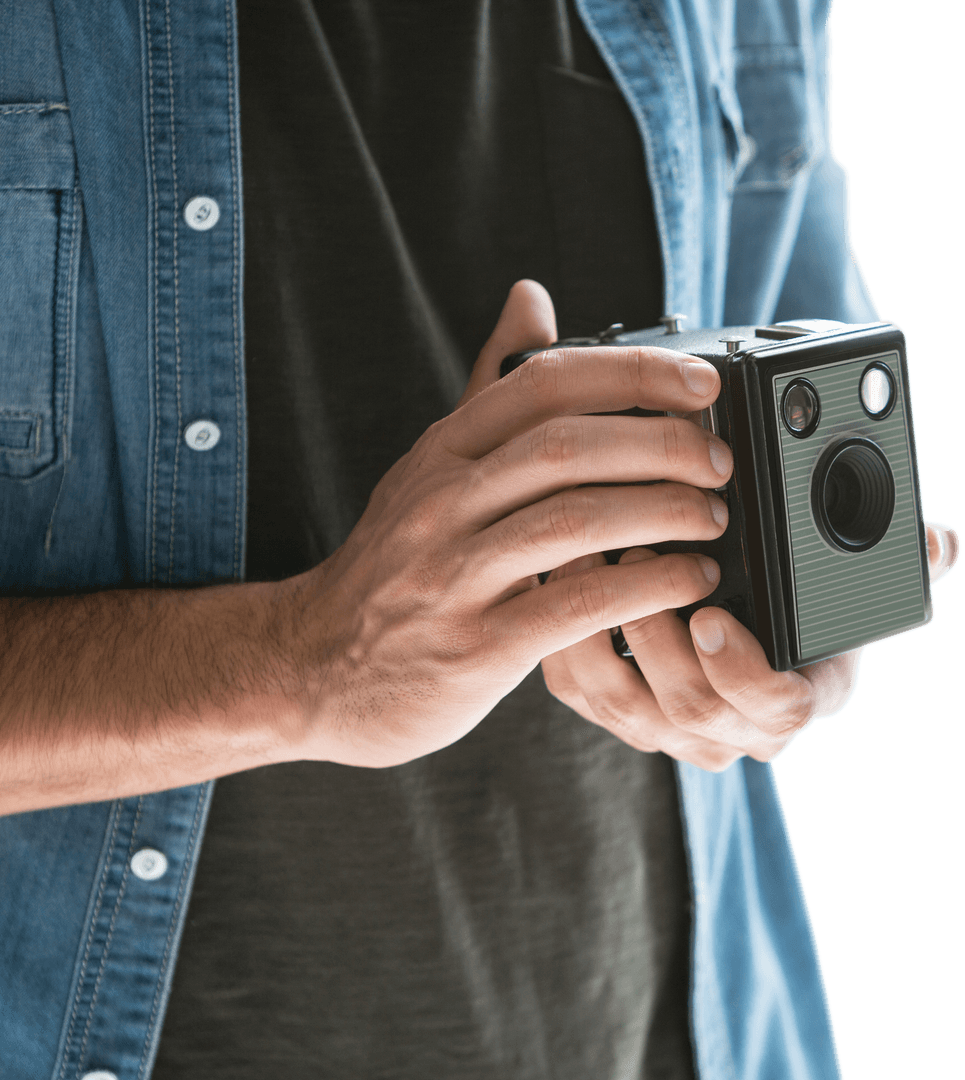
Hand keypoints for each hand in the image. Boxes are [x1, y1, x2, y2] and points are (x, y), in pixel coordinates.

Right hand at [277, 280, 733, 766]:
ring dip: (665, 514)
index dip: (633, 374)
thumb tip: (532, 295)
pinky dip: (647, 586)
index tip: (701, 384)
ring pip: (577, 521)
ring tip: (713, 518)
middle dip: (664, 447)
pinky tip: (688, 581)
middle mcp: (442, 503)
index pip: (542, 383)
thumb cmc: (393, 567)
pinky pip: (577, 606)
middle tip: (719, 461)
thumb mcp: (429, 467)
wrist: (318, 666)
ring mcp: (454, 574)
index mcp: (440, 452)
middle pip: (568, 448)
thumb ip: (488, 386)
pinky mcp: (477, 645)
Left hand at [541, 521, 960, 771]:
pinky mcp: (615, 714)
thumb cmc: (787, 611)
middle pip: (693, 708)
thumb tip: (940, 542)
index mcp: (795, 700)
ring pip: (627, 704)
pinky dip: (568, 636)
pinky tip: (562, 581)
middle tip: (638, 562)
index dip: (743, 670)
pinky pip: (581, 691)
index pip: (777, 709)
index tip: (711, 618)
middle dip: (659, 634)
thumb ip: (888, 565)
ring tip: (595, 560)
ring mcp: (671, 733)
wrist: (728, 642)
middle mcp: (734, 731)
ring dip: (605, 630)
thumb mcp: (839, 589)